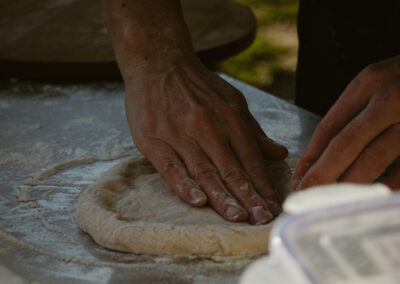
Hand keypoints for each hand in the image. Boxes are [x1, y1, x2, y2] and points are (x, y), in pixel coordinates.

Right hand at [125, 53, 287, 223]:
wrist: (159, 62)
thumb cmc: (197, 85)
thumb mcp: (232, 100)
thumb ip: (253, 130)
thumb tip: (278, 153)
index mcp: (230, 117)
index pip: (252, 159)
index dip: (264, 185)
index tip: (274, 206)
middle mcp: (208, 126)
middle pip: (232, 169)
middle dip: (249, 197)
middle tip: (262, 220)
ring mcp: (179, 134)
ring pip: (204, 171)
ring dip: (222, 197)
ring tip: (237, 217)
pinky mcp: (154, 140)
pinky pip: (171, 166)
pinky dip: (184, 184)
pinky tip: (196, 200)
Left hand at [293, 56, 399, 189]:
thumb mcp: (379, 83)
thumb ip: (355, 111)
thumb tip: (322, 154)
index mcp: (367, 83)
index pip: (329, 126)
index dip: (311, 156)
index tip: (299, 177)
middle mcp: (388, 96)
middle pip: (345, 143)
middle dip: (323, 173)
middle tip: (307, 194)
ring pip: (375, 157)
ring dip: (352, 182)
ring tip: (336, 200)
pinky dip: (393, 183)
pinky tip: (378, 195)